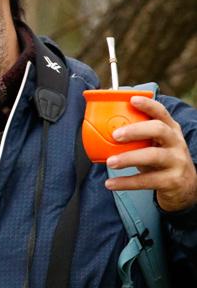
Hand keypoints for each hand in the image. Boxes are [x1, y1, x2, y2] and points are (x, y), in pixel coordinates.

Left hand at [105, 95, 196, 211]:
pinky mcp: (172, 180)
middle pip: (159, 129)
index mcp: (171, 129)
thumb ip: (138, 138)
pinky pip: (147, 181)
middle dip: (136, 130)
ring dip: (128, 158)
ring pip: (153, 156)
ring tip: (110, 162)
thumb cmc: (162, 162)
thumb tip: (102, 132)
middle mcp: (176, 143)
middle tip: (115, 135)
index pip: (161, 112)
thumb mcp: (155, 146)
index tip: (132, 100)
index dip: (148, 105)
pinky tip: (110, 183)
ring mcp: (176, 161)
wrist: (185, 187)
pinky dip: (126, 182)